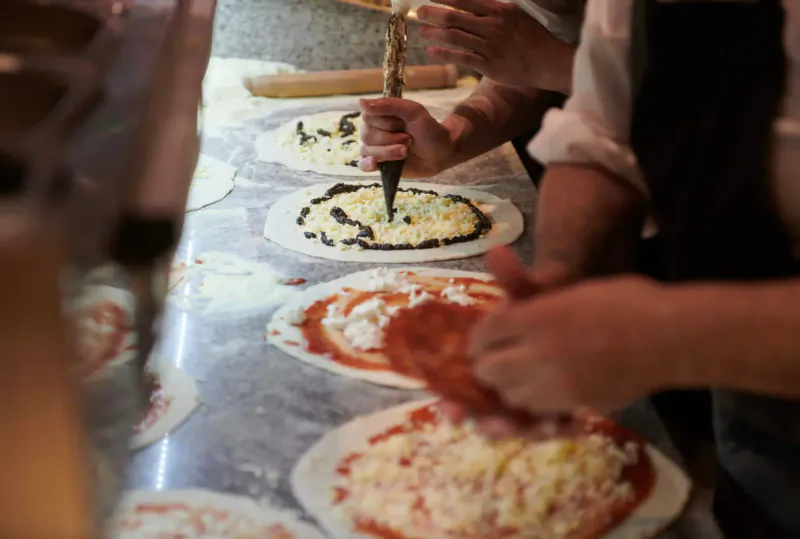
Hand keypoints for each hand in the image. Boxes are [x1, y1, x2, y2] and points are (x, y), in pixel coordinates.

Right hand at [358, 97, 455, 176]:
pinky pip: (363, 165)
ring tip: (405, 151)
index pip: (367, 116)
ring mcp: (376, 148)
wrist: (441, 152)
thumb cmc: (428, 129)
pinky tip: (374, 163)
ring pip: (367, 150)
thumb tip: (361, 102)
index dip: (384, 122)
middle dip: (390, 138)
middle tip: (409, 139)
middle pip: (367, 135)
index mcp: (381, 115)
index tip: (402, 123)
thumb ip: (389, 105)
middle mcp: (375, 131)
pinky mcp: (380, 164)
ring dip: (388, 151)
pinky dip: (367, 164)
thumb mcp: (413, 111)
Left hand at [417, 0, 574, 91]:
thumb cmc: (533, 37)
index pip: (466, 0)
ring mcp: (489, 46)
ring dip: (435, 32)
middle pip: (454, 17)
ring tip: (423, 31)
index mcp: (499, 10)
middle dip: (433, 13)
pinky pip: (461, 57)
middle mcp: (492, 26)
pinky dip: (444, 53)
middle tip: (419, 12)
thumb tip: (474, 4)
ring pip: (454, 36)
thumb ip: (493, 9)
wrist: (547, 61)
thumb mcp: (515, 14)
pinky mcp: (488, 65)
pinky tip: (432, 51)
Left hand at [443, 251, 682, 437]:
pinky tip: (538, 389)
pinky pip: (537, 410)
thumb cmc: (623, 301)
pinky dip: (530, 402)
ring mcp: (557, 381)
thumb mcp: (570, 286)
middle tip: (491, 360)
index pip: (486, 332)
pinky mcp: (575, 403)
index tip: (482, 338)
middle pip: (488, 368)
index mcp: (537, 315)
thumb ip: (525, 281)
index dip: (479, 337)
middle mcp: (540, 350)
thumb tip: (492, 253)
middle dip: (484, 364)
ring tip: (514, 375)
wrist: (671, 336)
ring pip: (509, 394)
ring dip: (505, 385)